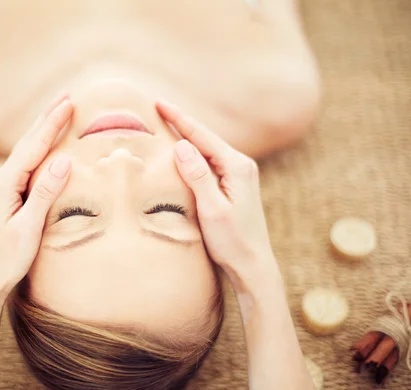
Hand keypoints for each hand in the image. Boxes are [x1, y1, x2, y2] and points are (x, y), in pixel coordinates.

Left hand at [0, 94, 72, 300]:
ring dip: (42, 131)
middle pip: (27, 143)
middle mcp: (1, 182)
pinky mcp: (6, 199)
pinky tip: (43, 149)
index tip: (69, 102)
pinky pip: (25, 166)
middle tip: (65, 96)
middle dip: (47, 119)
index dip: (52, 124)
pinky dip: (38, 150)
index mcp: (5, 185)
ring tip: (55, 114)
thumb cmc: (4, 260)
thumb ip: (44, 193)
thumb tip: (63, 160)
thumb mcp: (27, 228)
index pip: (33, 147)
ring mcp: (2, 190)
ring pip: (26, 153)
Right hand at [156, 100, 278, 291]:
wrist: (253, 266)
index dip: (178, 119)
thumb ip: (198, 176)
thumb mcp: (212, 209)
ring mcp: (238, 176)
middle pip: (205, 138)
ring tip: (166, 122)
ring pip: (207, 149)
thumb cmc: (233, 241)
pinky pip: (209, 162)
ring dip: (186, 136)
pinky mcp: (233, 186)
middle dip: (181, 122)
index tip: (159, 103)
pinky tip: (182, 152)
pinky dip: (193, 154)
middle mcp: (241, 166)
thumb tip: (182, 145)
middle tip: (158, 106)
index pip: (202, 136)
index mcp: (237, 167)